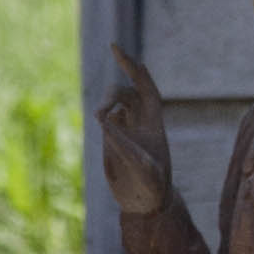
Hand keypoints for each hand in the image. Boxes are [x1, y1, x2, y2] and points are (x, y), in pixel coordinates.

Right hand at [93, 51, 175, 219]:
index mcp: (154, 124)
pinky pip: (108, 120)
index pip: (145, 88)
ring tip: (100, 117)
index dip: (134, 69)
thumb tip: (105, 120)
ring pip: (115, 105)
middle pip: (126, 94)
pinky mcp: (113, 141)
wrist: (146, 204)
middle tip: (101, 111)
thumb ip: (124, 146)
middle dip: (112, 93)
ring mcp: (126, 131)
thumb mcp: (143, 169)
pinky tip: (104, 121)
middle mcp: (141, 123)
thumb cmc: (152, 188)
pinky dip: (104, 117)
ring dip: (106, 105)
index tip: (116, 50)